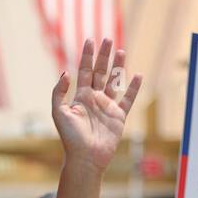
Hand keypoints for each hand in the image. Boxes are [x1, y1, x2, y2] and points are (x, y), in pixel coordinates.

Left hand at [51, 38, 141, 172]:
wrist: (85, 158)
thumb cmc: (70, 138)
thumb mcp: (59, 113)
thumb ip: (59, 92)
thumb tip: (66, 72)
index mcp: (80, 97)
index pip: (84, 71)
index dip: (87, 56)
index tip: (90, 40)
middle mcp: (94, 99)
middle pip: (100, 72)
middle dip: (104, 56)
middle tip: (108, 39)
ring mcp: (107, 107)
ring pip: (114, 82)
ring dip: (118, 67)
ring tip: (121, 50)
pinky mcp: (119, 116)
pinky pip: (128, 100)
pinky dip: (134, 88)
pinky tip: (138, 76)